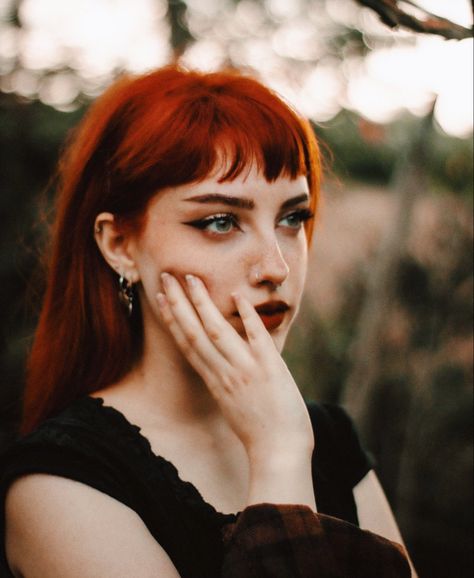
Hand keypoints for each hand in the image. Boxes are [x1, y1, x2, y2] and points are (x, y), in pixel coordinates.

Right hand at [156, 273, 313, 463]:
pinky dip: (247, 316)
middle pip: (195, 332)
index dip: (173, 319)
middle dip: (179, 303)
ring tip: (191, 278)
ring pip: (217, 331)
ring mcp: (245, 370)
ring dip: (203, 303)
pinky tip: (237, 295)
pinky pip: (256, 337)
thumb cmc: (260, 435)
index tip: (161, 299)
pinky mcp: (269, 369)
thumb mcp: (235, 406)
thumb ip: (228, 383)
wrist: (279, 454)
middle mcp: (224, 373)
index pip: (188, 344)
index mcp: (215, 382)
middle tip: (167, 276)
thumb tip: (228, 367)